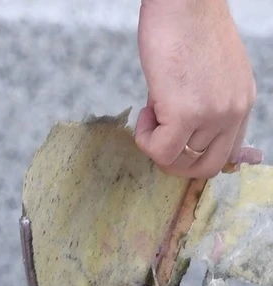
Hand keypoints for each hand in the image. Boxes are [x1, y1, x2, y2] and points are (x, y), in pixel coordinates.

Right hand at [135, 0, 256, 178]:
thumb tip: (177, 126)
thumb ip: (204, 101)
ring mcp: (213, 114)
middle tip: (158, 138)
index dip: (196, 154)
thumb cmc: (188, 27)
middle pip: (207, 167)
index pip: (228, 152)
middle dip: (176, 162)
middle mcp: (234, 111)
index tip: (175, 139)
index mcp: (242, 101)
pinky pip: (160, 150)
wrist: (183, 3)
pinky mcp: (186, 113)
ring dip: (157, 143)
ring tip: (151, 112)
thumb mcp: (209, 72)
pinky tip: (145, 112)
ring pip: (180, 160)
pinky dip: (145, 139)